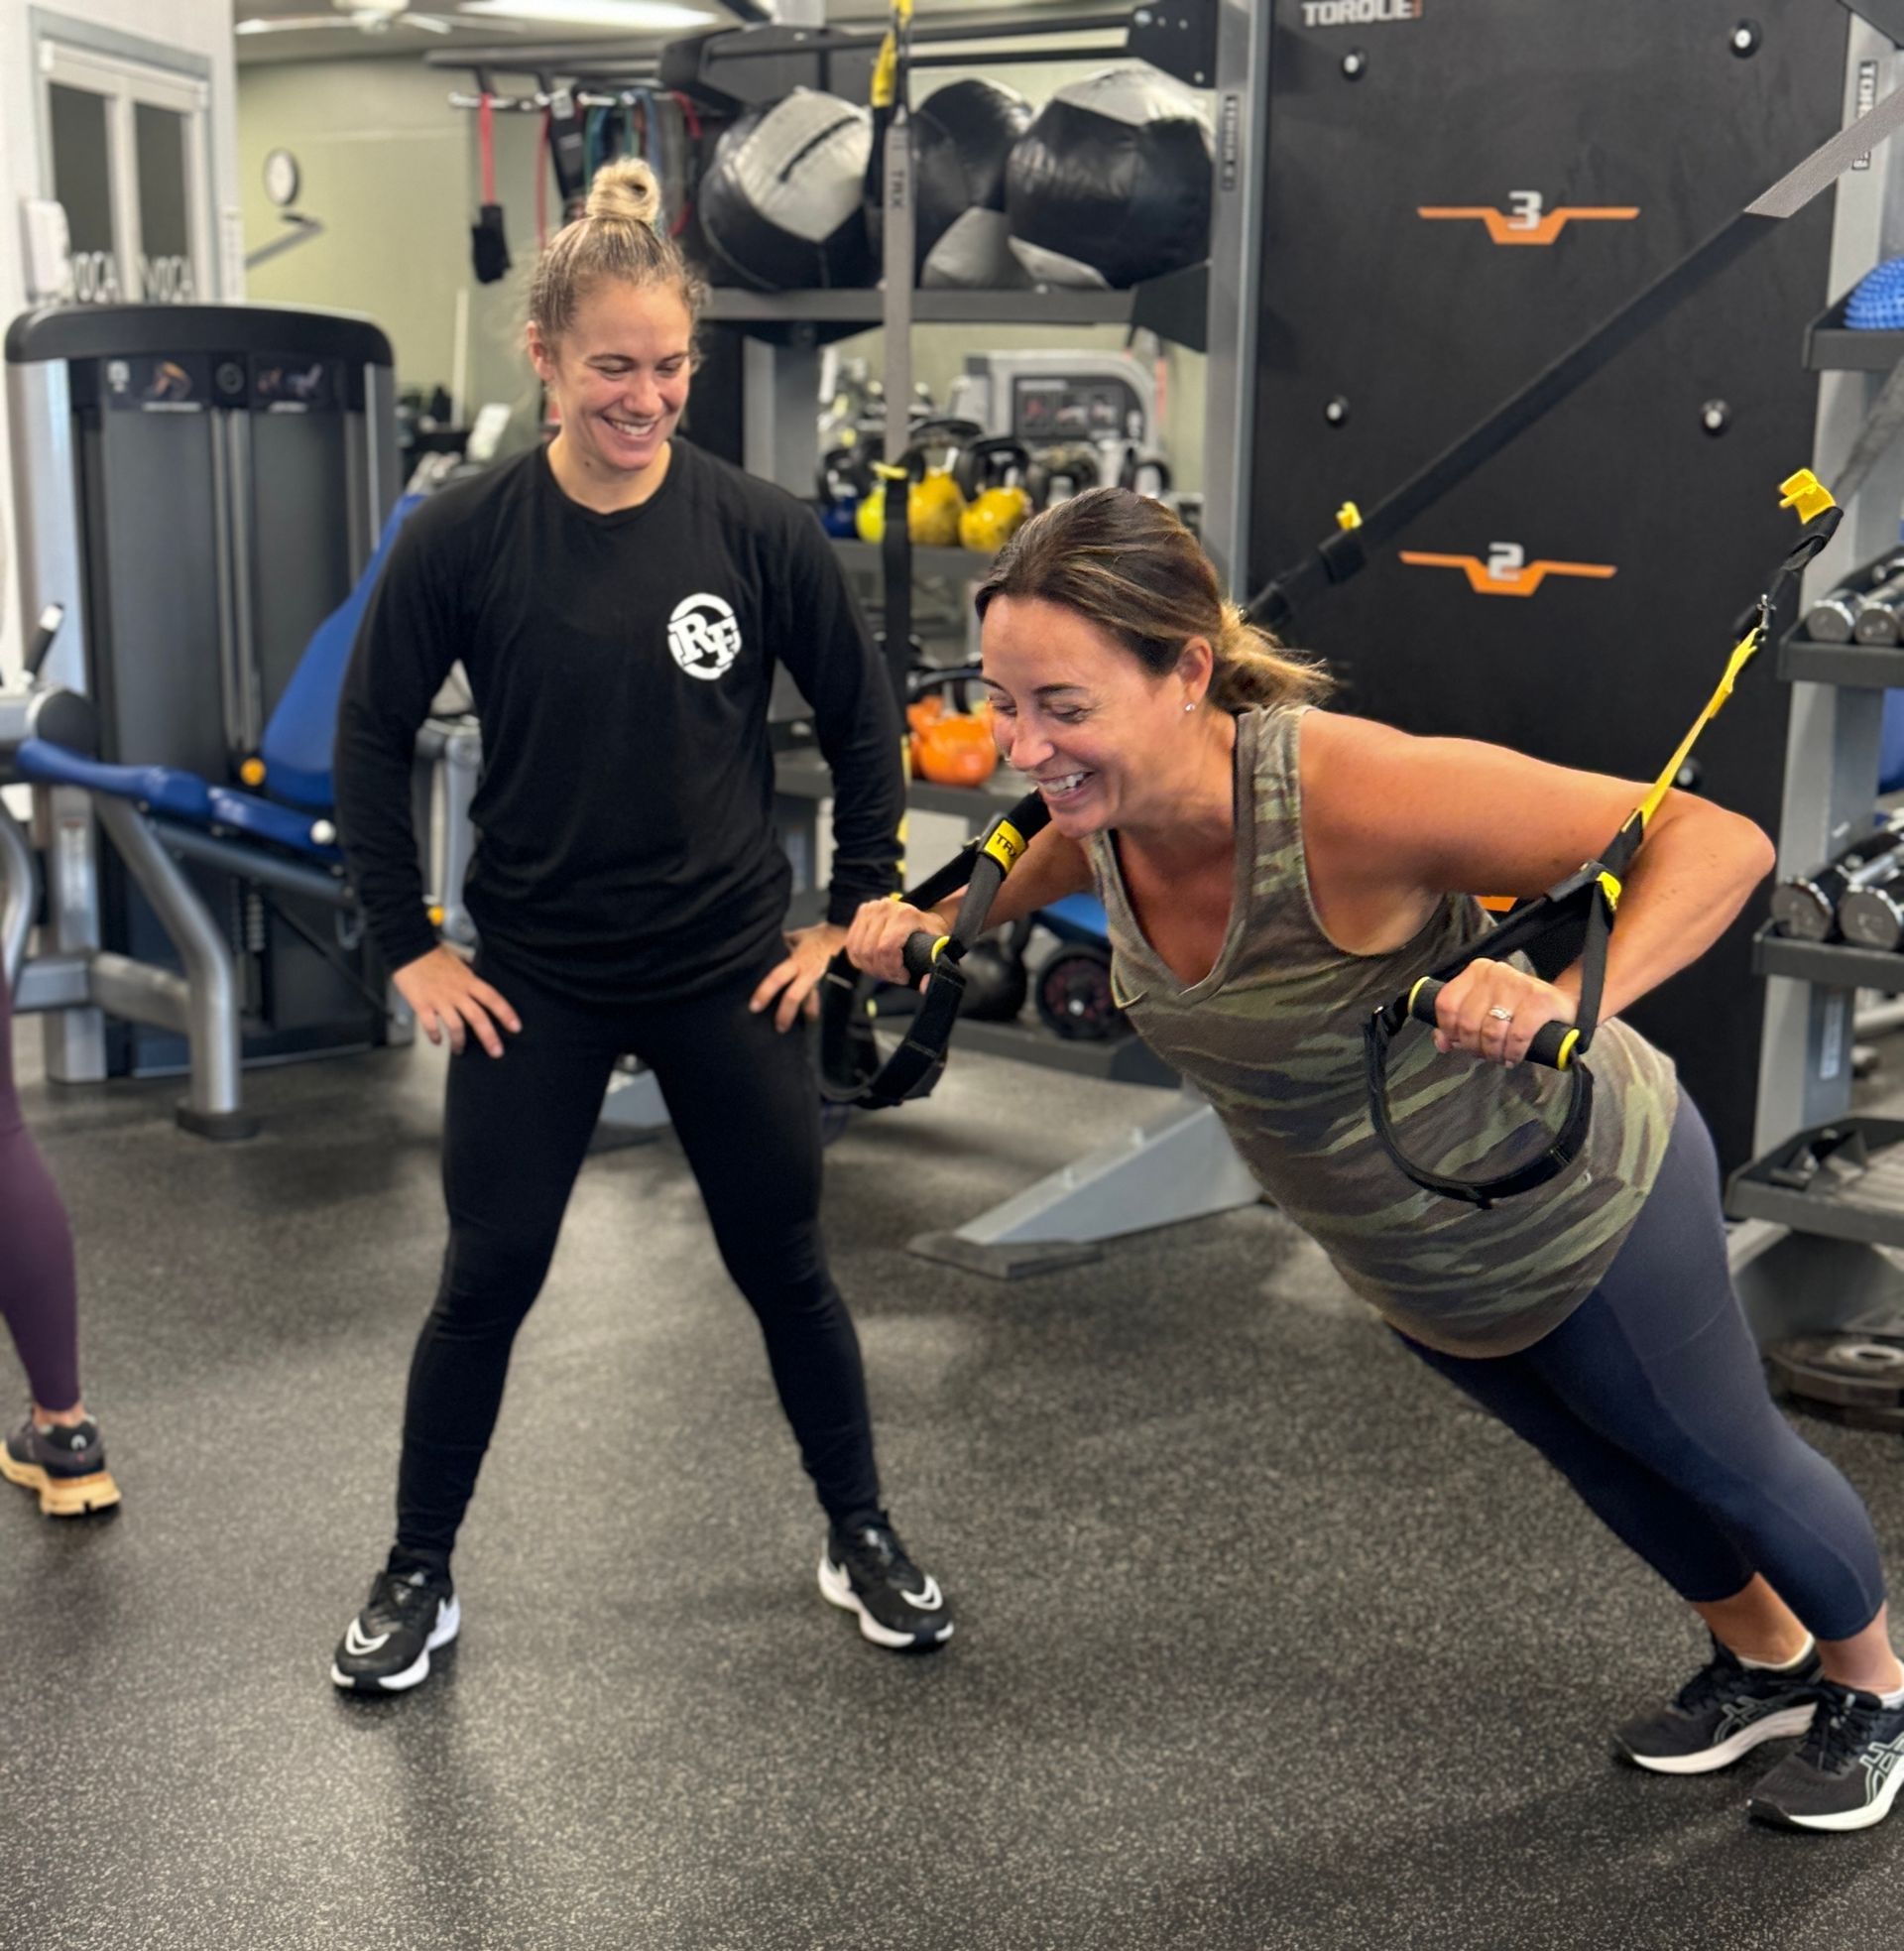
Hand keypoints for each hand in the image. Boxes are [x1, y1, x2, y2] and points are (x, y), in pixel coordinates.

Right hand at [392, 945, 520, 1056]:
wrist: (408, 949)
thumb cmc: (433, 955)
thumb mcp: (458, 962)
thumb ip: (468, 975)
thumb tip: (476, 979)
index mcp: (468, 981)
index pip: (492, 998)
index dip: (506, 1013)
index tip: (516, 1027)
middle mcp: (457, 992)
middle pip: (478, 1017)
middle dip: (489, 1037)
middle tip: (497, 1052)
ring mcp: (439, 999)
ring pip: (455, 1026)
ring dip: (459, 1041)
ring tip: (459, 1050)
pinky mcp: (422, 1004)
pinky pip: (430, 1025)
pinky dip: (435, 1036)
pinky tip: (437, 1041)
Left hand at [750, 922, 848, 1031]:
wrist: (851, 939)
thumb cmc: (825, 938)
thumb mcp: (804, 936)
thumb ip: (790, 940)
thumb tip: (780, 940)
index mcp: (797, 962)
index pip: (777, 977)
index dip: (765, 993)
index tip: (754, 1007)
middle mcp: (809, 974)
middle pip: (794, 997)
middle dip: (785, 1014)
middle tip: (779, 1028)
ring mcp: (824, 982)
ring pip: (813, 1004)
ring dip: (808, 1015)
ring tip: (806, 1027)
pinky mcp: (836, 987)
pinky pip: (826, 1002)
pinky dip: (821, 1011)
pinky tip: (819, 1020)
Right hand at [844, 897, 942, 987]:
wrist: (927, 913)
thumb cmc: (931, 931)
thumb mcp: (940, 947)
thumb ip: (935, 967)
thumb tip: (925, 984)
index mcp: (904, 915)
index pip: (885, 949)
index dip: (892, 969)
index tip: (904, 977)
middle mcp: (884, 908)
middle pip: (870, 952)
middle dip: (882, 971)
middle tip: (895, 976)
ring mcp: (871, 908)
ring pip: (859, 950)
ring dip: (871, 967)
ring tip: (887, 970)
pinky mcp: (861, 912)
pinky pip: (851, 945)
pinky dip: (860, 960)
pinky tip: (875, 963)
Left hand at [1430, 961, 1575, 1066]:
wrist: (1563, 1003)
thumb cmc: (1519, 1008)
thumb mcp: (1485, 1008)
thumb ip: (1458, 1022)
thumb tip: (1441, 1042)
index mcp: (1477, 971)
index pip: (1446, 1004)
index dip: (1448, 1030)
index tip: (1459, 1042)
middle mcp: (1495, 973)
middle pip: (1468, 1022)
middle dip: (1473, 1046)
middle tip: (1484, 1053)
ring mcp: (1518, 985)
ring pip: (1491, 1032)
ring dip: (1493, 1053)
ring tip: (1499, 1057)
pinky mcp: (1540, 1001)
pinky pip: (1517, 1036)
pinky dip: (1512, 1053)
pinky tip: (1513, 1057)